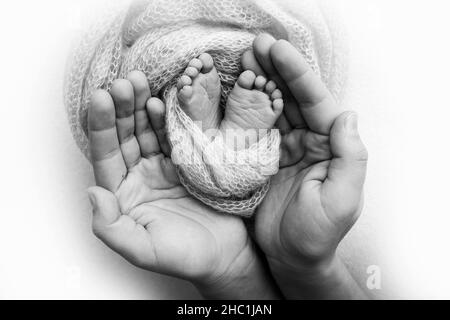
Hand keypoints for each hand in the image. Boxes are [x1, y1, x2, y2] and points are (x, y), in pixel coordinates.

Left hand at [86, 71, 278, 298]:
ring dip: (141, 106)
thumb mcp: (143, 250)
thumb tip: (92, 193)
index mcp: (123, 195)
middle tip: (123, 83)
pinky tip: (160, 101)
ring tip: (139, 82)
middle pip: (125, 136)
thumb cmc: (185, 256)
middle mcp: (140, 176)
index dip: (101, 126)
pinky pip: (173, 134)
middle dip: (121, 108)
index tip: (100, 98)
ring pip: (147, 130)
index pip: (106, 155)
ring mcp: (163, 166)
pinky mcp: (187, 161)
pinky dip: (167, 117)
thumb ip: (111, 227)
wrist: (226, 253)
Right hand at [242, 35, 367, 297]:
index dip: (297, 75)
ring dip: (257, 83)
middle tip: (256, 46)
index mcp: (327, 146)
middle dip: (274, 70)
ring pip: (270, 108)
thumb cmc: (318, 234)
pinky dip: (242, 109)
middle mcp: (306, 141)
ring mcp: (281, 148)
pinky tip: (230, 92)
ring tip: (242, 60)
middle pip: (290, 98)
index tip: (279, 51)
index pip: (315, 102)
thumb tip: (348, 116)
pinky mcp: (259, 159)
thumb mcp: (342, 199)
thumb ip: (350, 157)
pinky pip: (251, 129)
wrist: (291, 258)